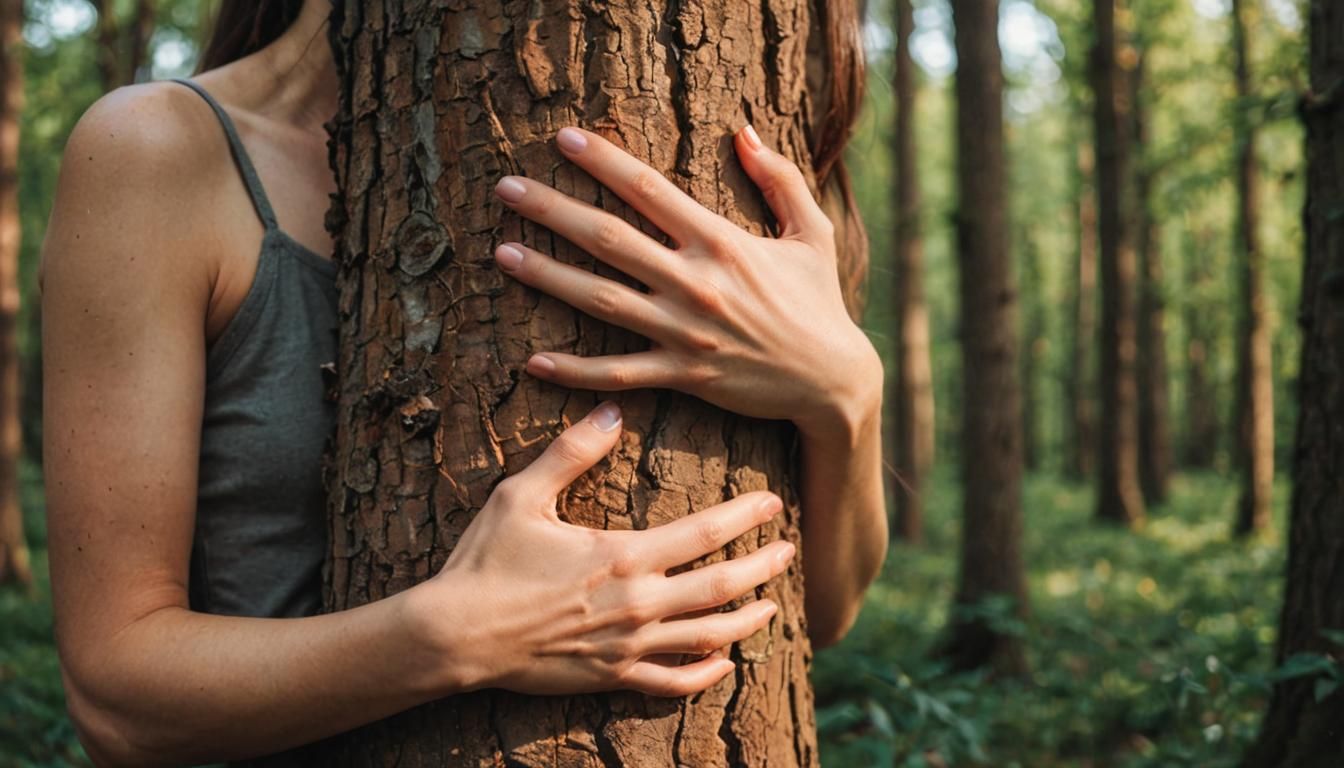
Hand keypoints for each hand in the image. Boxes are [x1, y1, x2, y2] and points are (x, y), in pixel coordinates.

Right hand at [414, 401, 794, 697]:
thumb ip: (571, 452)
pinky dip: (704, 675)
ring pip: (707, 637)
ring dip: (746, 621)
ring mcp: (628, 645)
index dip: (745, 516)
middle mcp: (637, 603)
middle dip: (762, 568)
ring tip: (773, 607)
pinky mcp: (611, 676)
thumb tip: (612, 410)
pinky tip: (723, 665)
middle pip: (721, 587)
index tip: (773, 503)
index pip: (704, 532)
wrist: (455, 636)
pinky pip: (671, 682)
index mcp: (622, 555)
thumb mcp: (522, 495)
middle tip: (790, 552)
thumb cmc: (486, 561)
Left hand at [491, 125, 881, 438]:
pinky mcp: (683, 376)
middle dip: (552, 210)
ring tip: (502, 255)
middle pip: (610, 239)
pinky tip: (533, 360)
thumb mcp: (813, 232)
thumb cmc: (819, 302)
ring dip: (548, 277)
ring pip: (602, 300)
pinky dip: (575, 371)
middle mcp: (696, 283)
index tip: (563, 139)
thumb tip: (745, 131)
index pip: (650, 190)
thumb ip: (780, 179)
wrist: (833, 381)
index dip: (604, 161)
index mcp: (722, 241)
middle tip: (505, 188)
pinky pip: (618, 373)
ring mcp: (684, 332)